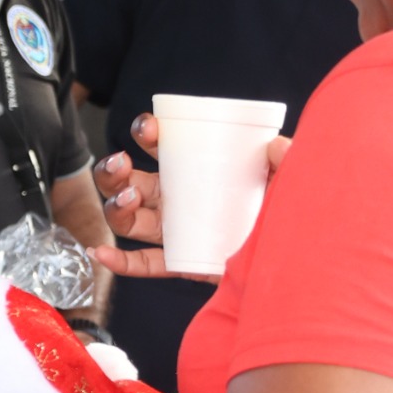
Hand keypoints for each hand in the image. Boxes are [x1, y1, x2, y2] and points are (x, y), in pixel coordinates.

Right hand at [94, 114, 290, 281]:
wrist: (293, 258)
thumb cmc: (286, 210)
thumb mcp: (288, 179)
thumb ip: (288, 160)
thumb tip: (277, 146)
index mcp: (193, 171)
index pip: (160, 146)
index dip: (146, 133)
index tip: (149, 129)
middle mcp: (176, 199)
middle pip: (129, 182)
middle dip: (113, 172)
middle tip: (120, 164)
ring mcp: (174, 230)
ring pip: (129, 220)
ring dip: (115, 207)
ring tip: (128, 200)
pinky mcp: (180, 262)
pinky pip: (143, 264)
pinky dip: (118, 262)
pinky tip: (99, 254)